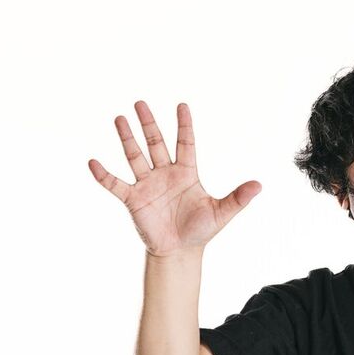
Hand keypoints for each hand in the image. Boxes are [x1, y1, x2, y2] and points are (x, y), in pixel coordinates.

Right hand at [88, 101, 261, 256]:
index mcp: (187, 173)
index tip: (182, 104)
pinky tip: (93, 162)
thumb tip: (260, 185)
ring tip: (119, 118)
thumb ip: (238, 198)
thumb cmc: (201, 230)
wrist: (180, 251)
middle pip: (155, 143)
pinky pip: (115, 184)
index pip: (186, 144)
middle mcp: (165, 174)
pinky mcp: (133, 200)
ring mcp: (147, 185)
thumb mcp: (222, 213)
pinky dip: (104, 175)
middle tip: (140, 103)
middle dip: (148, 124)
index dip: (184, 126)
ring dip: (127, 139)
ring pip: (135, 156)